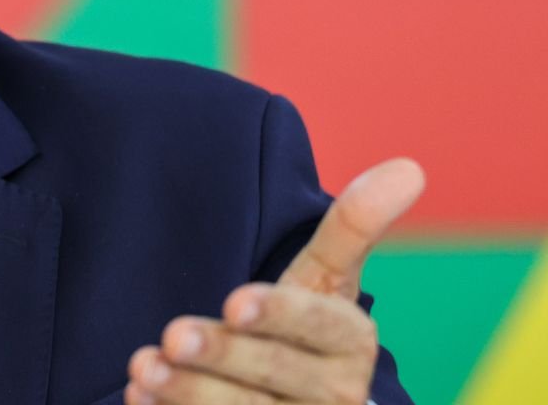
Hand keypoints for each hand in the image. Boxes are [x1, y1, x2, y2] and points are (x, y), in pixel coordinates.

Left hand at [125, 158, 424, 404]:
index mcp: (350, 341)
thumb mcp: (327, 278)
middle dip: (222, 354)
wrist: (299, 403)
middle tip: (171, 335)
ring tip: (142, 368)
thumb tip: (409, 166)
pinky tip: (139, 398)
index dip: (279, 314)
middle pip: (275, 372)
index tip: (234, 302)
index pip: (317, 325)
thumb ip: (353, 227)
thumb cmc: (304, 329)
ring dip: (189, 392)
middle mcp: (333, 394)